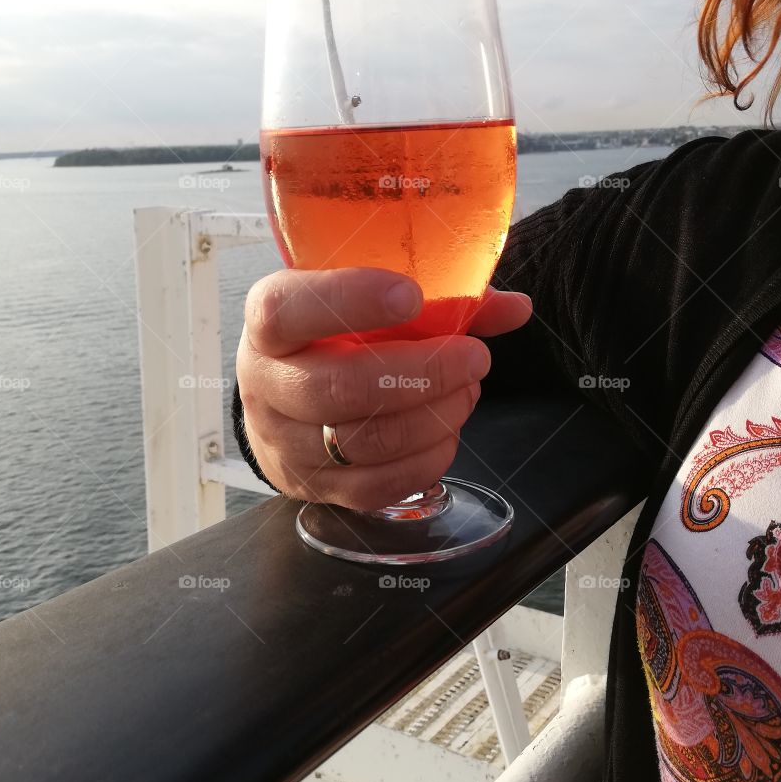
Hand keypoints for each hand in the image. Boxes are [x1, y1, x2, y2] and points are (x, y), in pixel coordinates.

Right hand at [236, 268, 532, 510]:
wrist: (282, 397)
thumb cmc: (332, 336)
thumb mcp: (364, 302)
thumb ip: (439, 297)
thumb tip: (515, 308)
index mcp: (270, 323)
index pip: (288, 310)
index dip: (349, 300)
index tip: (410, 295)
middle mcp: (266, 383)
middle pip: (339, 387)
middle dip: (422, 373)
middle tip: (473, 357)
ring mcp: (284, 442)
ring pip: (363, 442)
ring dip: (433, 417)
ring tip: (466, 391)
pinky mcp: (313, 486)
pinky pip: (376, 484)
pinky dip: (426, 459)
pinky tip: (447, 431)